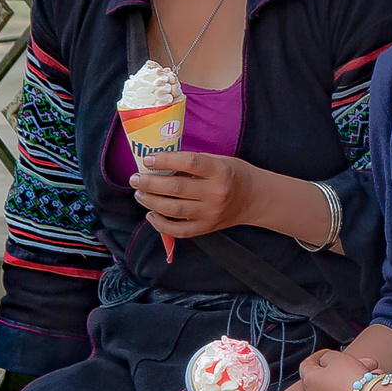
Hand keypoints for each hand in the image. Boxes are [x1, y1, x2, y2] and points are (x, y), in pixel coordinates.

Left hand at [131, 152, 260, 238]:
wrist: (256, 198)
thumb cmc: (235, 175)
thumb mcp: (219, 160)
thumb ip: (193, 162)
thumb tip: (159, 164)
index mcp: (220, 170)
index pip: (189, 162)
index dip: (165, 160)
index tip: (148, 160)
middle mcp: (216, 192)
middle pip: (176, 188)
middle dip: (149, 183)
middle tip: (135, 179)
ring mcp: (211, 212)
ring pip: (173, 209)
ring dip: (150, 201)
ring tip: (140, 194)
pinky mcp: (207, 227)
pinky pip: (179, 230)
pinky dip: (161, 224)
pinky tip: (151, 215)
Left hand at [299, 348, 379, 390]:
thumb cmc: (353, 379)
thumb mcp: (339, 358)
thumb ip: (328, 357)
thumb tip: (325, 361)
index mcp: (310, 380)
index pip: (307, 364)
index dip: (317, 356)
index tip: (327, 352)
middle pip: (323, 380)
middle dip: (337, 372)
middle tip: (351, 366)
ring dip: (345, 386)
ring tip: (366, 380)